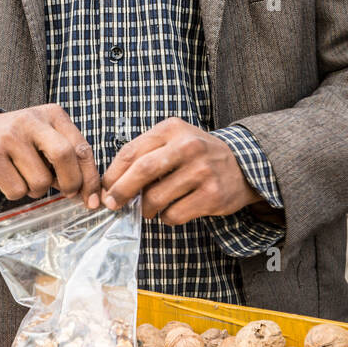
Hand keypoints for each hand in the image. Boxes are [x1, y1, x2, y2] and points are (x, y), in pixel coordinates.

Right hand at [0, 104, 101, 208]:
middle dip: (71, 183)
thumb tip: (90, 194)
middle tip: (67, 193)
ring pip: (40, 180)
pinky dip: (17, 193)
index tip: (92, 197)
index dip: (90, 177)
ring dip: (37, 190)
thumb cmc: (17, 142)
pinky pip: (17, 190)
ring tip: (25, 177)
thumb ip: (68, 158)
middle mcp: (30, 121)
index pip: (81, 147)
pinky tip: (8, 178)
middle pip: (64, 156)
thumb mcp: (44, 138)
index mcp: (51, 114)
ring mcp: (9, 138)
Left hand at [100, 118, 260, 225]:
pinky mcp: (212, 195)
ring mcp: (202, 170)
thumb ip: (145, 155)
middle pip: (142, 171)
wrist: (242, 166)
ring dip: (145, 209)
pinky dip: (165, 218)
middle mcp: (188, 146)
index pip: (132, 151)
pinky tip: (171, 211)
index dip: (113, 173)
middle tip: (113, 204)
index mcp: (172, 128)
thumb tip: (111, 184)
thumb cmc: (197, 155)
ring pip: (156, 197)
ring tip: (149, 208)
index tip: (105, 188)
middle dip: (121, 191)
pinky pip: (174, 214)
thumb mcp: (173, 141)